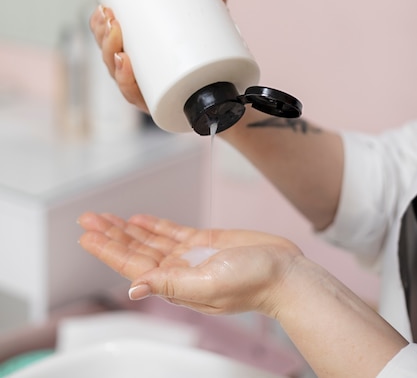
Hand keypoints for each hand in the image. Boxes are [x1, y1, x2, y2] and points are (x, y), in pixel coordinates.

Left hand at [78, 211, 300, 315]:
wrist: (285, 273)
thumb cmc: (255, 282)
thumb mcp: (209, 283)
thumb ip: (171, 284)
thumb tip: (134, 289)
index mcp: (176, 282)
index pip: (131, 265)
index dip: (108, 250)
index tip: (88, 236)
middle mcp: (178, 270)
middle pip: (135, 250)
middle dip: (110, 234)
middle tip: (88, 219)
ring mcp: (190, 256)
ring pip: (149, 240)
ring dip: (127, 229)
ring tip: (106, 217)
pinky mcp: (205, 243)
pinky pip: (172, 232)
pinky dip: (154, 225)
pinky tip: (140, 220)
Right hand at [89, 0, 227, 111]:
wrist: (228, 96)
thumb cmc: (209, 59)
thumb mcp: (207, 24)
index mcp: (140, 52)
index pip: (108, 38)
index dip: (99, 25)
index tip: (103, 7)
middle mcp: (138, 73)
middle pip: (108, 56)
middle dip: (103, 38)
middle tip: (112, 20)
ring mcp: (147, 91)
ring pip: (118, 76)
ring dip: (111, 58)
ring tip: (118, 44)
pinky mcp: (159, 104)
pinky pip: (137, 96)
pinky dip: (128, 82)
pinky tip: (126, 67)